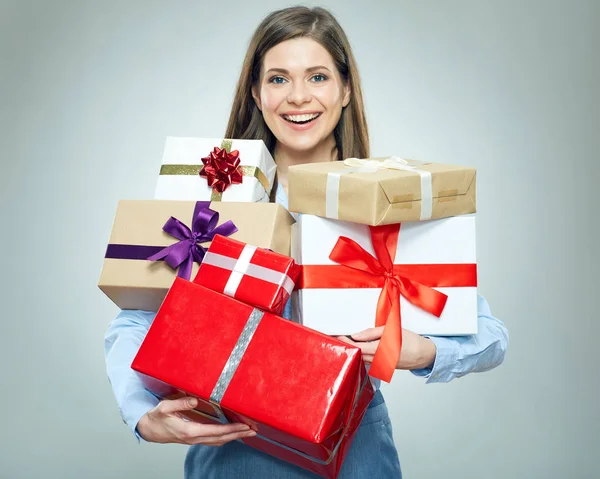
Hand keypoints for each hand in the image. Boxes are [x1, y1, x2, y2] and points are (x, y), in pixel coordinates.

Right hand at [136, 396, 255, 444]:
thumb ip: (181, 403)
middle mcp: (194, 438)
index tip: (244, 426)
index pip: (216, 431)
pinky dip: (224, 437)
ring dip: (233, 437)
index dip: (232, 429)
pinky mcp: (193, 438)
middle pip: (221, 438)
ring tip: (246, 432)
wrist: (147, 429)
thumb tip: (195, 400)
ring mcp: (194, 440)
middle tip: (253, 430)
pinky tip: (230, 434)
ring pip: (218, 441)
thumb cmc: (156, 417)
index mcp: (189, 431)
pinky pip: (212, 440)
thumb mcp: (165, 407)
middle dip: (238, 434)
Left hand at [337, 327, 435, 369]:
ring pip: (361, 360)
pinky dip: (362, 356)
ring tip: (348, 342)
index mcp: (379, 350)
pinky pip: (368, 363)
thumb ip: (372, 333)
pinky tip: (360, 350)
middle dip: (347, 346)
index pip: (356, 347)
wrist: (425, 355)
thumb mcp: (391, 331)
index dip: (345, 342)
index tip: (338, 337)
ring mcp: (381, 366)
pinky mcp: (383, 368)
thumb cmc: (411, 341)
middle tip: (339, 338)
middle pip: (356, 354)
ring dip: (354, 352)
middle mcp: (378, 361)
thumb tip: (356, 335)